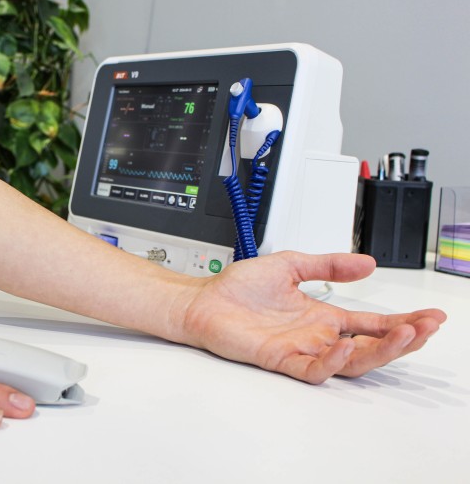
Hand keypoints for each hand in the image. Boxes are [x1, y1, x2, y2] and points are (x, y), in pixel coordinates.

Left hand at [180, 251, 446, 382]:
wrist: (203, 300)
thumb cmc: (238, 288)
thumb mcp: (291, 264)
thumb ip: (328, 265)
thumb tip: (367, 263)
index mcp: (321, 315)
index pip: (370, 323)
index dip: (401, 322)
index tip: (429, 316)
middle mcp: (315, 335)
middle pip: (370, 346)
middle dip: (403, 339)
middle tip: (426, 327)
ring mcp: (300, 349)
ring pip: (350, 361)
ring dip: (380, 351)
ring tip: (403, 334)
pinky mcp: (280, 358)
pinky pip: (313, 368)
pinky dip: (331, 360)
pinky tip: (345, 343)